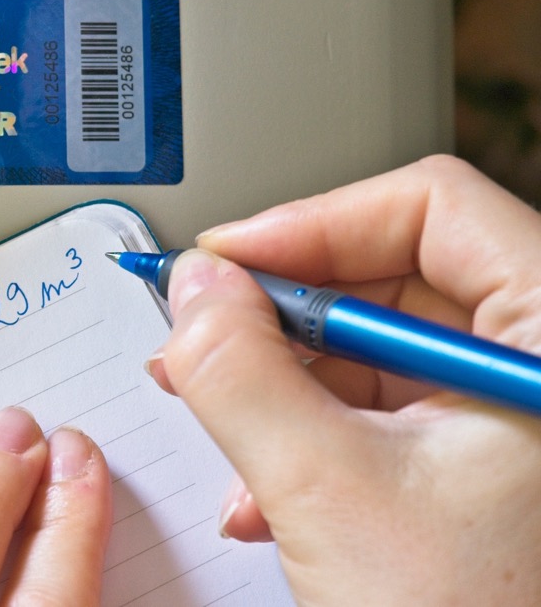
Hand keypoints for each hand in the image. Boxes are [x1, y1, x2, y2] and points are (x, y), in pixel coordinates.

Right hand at [151, 155, 540, 603]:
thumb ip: (240, 372)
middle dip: (279, 313)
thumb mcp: (326, 492)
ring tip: (214, 416)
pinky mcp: (485, 469)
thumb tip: (191, 286)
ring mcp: (517, 420)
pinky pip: (386, 411)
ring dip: (282, 382)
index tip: (223, 260)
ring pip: (380, 349)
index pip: (431, 207)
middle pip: (396, 274)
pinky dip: (312, 433)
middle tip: (198, 332)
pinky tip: (263, 488)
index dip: (312, 222)